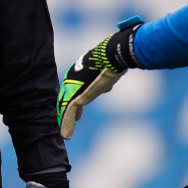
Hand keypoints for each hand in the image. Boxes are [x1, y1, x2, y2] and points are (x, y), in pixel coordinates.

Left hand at [57, 16, 142, 138]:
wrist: (116, 53)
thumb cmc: (118, 51)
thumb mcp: (114, 61)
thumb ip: (114, 64)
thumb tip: (122, 63)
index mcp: (80, 68)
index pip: (74, 85)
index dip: (73, 97)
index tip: (76, 109)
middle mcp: (74, 76)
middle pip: (68, 96)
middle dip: (66, 109)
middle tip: (66, 121)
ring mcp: (74, 86)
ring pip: (67, 107)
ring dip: (66, 120)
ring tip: (65, 132)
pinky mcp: (76, 95)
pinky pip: (70, 113)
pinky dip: (67, 125)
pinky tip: (66, 135)